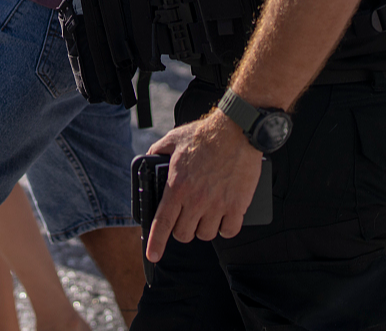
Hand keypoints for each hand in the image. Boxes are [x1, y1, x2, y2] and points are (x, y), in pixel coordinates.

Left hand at [144, 111, 264, 261]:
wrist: (237, 129)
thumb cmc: (205, 134)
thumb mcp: (173, 139)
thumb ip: (157, 151)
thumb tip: (148, 159)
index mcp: (177, 186)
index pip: (162, 222)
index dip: (156, 243)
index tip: (153, 255)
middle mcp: (196, 199)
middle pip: (184, 234)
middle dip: (182, 230)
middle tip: (186, 219)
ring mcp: (218, 204)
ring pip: (206, 235)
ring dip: (204, 228)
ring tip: (205, 215)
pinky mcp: (237, 205)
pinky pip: (229, 231)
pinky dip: (225, 228)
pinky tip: (224, 218)